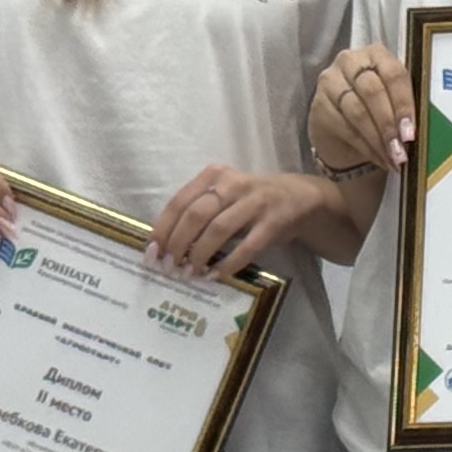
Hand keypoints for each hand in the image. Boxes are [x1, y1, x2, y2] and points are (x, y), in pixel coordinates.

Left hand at [146, 164, 333, 278]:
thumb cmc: (250, 201)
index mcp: (214, 175)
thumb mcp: (223, 195)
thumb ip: (198, 212)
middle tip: (169, 267)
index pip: (179, 201)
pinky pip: (247, 246)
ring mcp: (255, 202)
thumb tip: (165, 246)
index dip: (163, 228)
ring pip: (218, 230)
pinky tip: (216, 276)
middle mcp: (233, 184)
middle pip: (196, 215)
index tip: (152, 252)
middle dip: (178, 244)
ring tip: (190, 273)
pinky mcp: (273, 223)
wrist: (300, 198)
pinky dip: (228, 264)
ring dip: (200, 255)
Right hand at [310, 45, 412, 173]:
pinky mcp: (318, 104)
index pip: (394, 74)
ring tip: (393, 158)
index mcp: (376, 54)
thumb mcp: (393, 100)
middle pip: (373, 92)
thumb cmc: (375, 108)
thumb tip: (420, 131)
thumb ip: (405, 107)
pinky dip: (365, 147)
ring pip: (358, 112)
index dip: (404, 105)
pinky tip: (378, 158)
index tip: (411, 132)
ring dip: (378, 140)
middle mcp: (350, 61)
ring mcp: (330, 81)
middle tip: (402, 150)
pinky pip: (344, 128)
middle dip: (389, 125)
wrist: (342, 126)